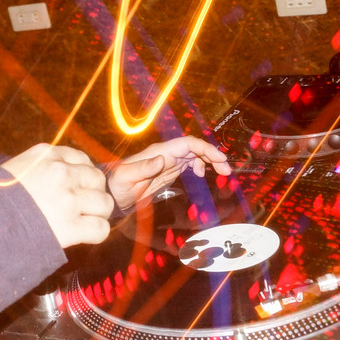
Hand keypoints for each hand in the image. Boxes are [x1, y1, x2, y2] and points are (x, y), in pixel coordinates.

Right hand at [2, 144, 113, 248]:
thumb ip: (39, 166)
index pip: (81, 158)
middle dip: (93, 193)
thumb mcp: (14, 169)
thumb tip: (60, 171)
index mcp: (46, 155)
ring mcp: (67, 200)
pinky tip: (84, 235)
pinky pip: (101, 228)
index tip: (75, 187)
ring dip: (98, 213)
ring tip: (83, 220)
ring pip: (105, 203)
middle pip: (97, 179)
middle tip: (80, 206)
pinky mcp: (70, 227)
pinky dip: (96, 233)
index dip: (82, 175)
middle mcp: (61, 173)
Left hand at [107, 137, 232, 212]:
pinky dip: (200, 166)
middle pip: (194, 148)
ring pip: (194, 155)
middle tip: (226, 170)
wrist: (112, 194)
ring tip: (222, 173)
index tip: (220, 159)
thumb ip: (144, 168)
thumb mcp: (127, 177)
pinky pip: (188, 164)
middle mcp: (165, 154)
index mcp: (159, 152)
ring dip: (209, 161)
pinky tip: (202, 175)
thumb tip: (162, 159)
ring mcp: (168, 162)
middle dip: (212, 155)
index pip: (187, 144)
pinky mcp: (168, 171)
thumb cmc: (117, 185)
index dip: (205, 149)